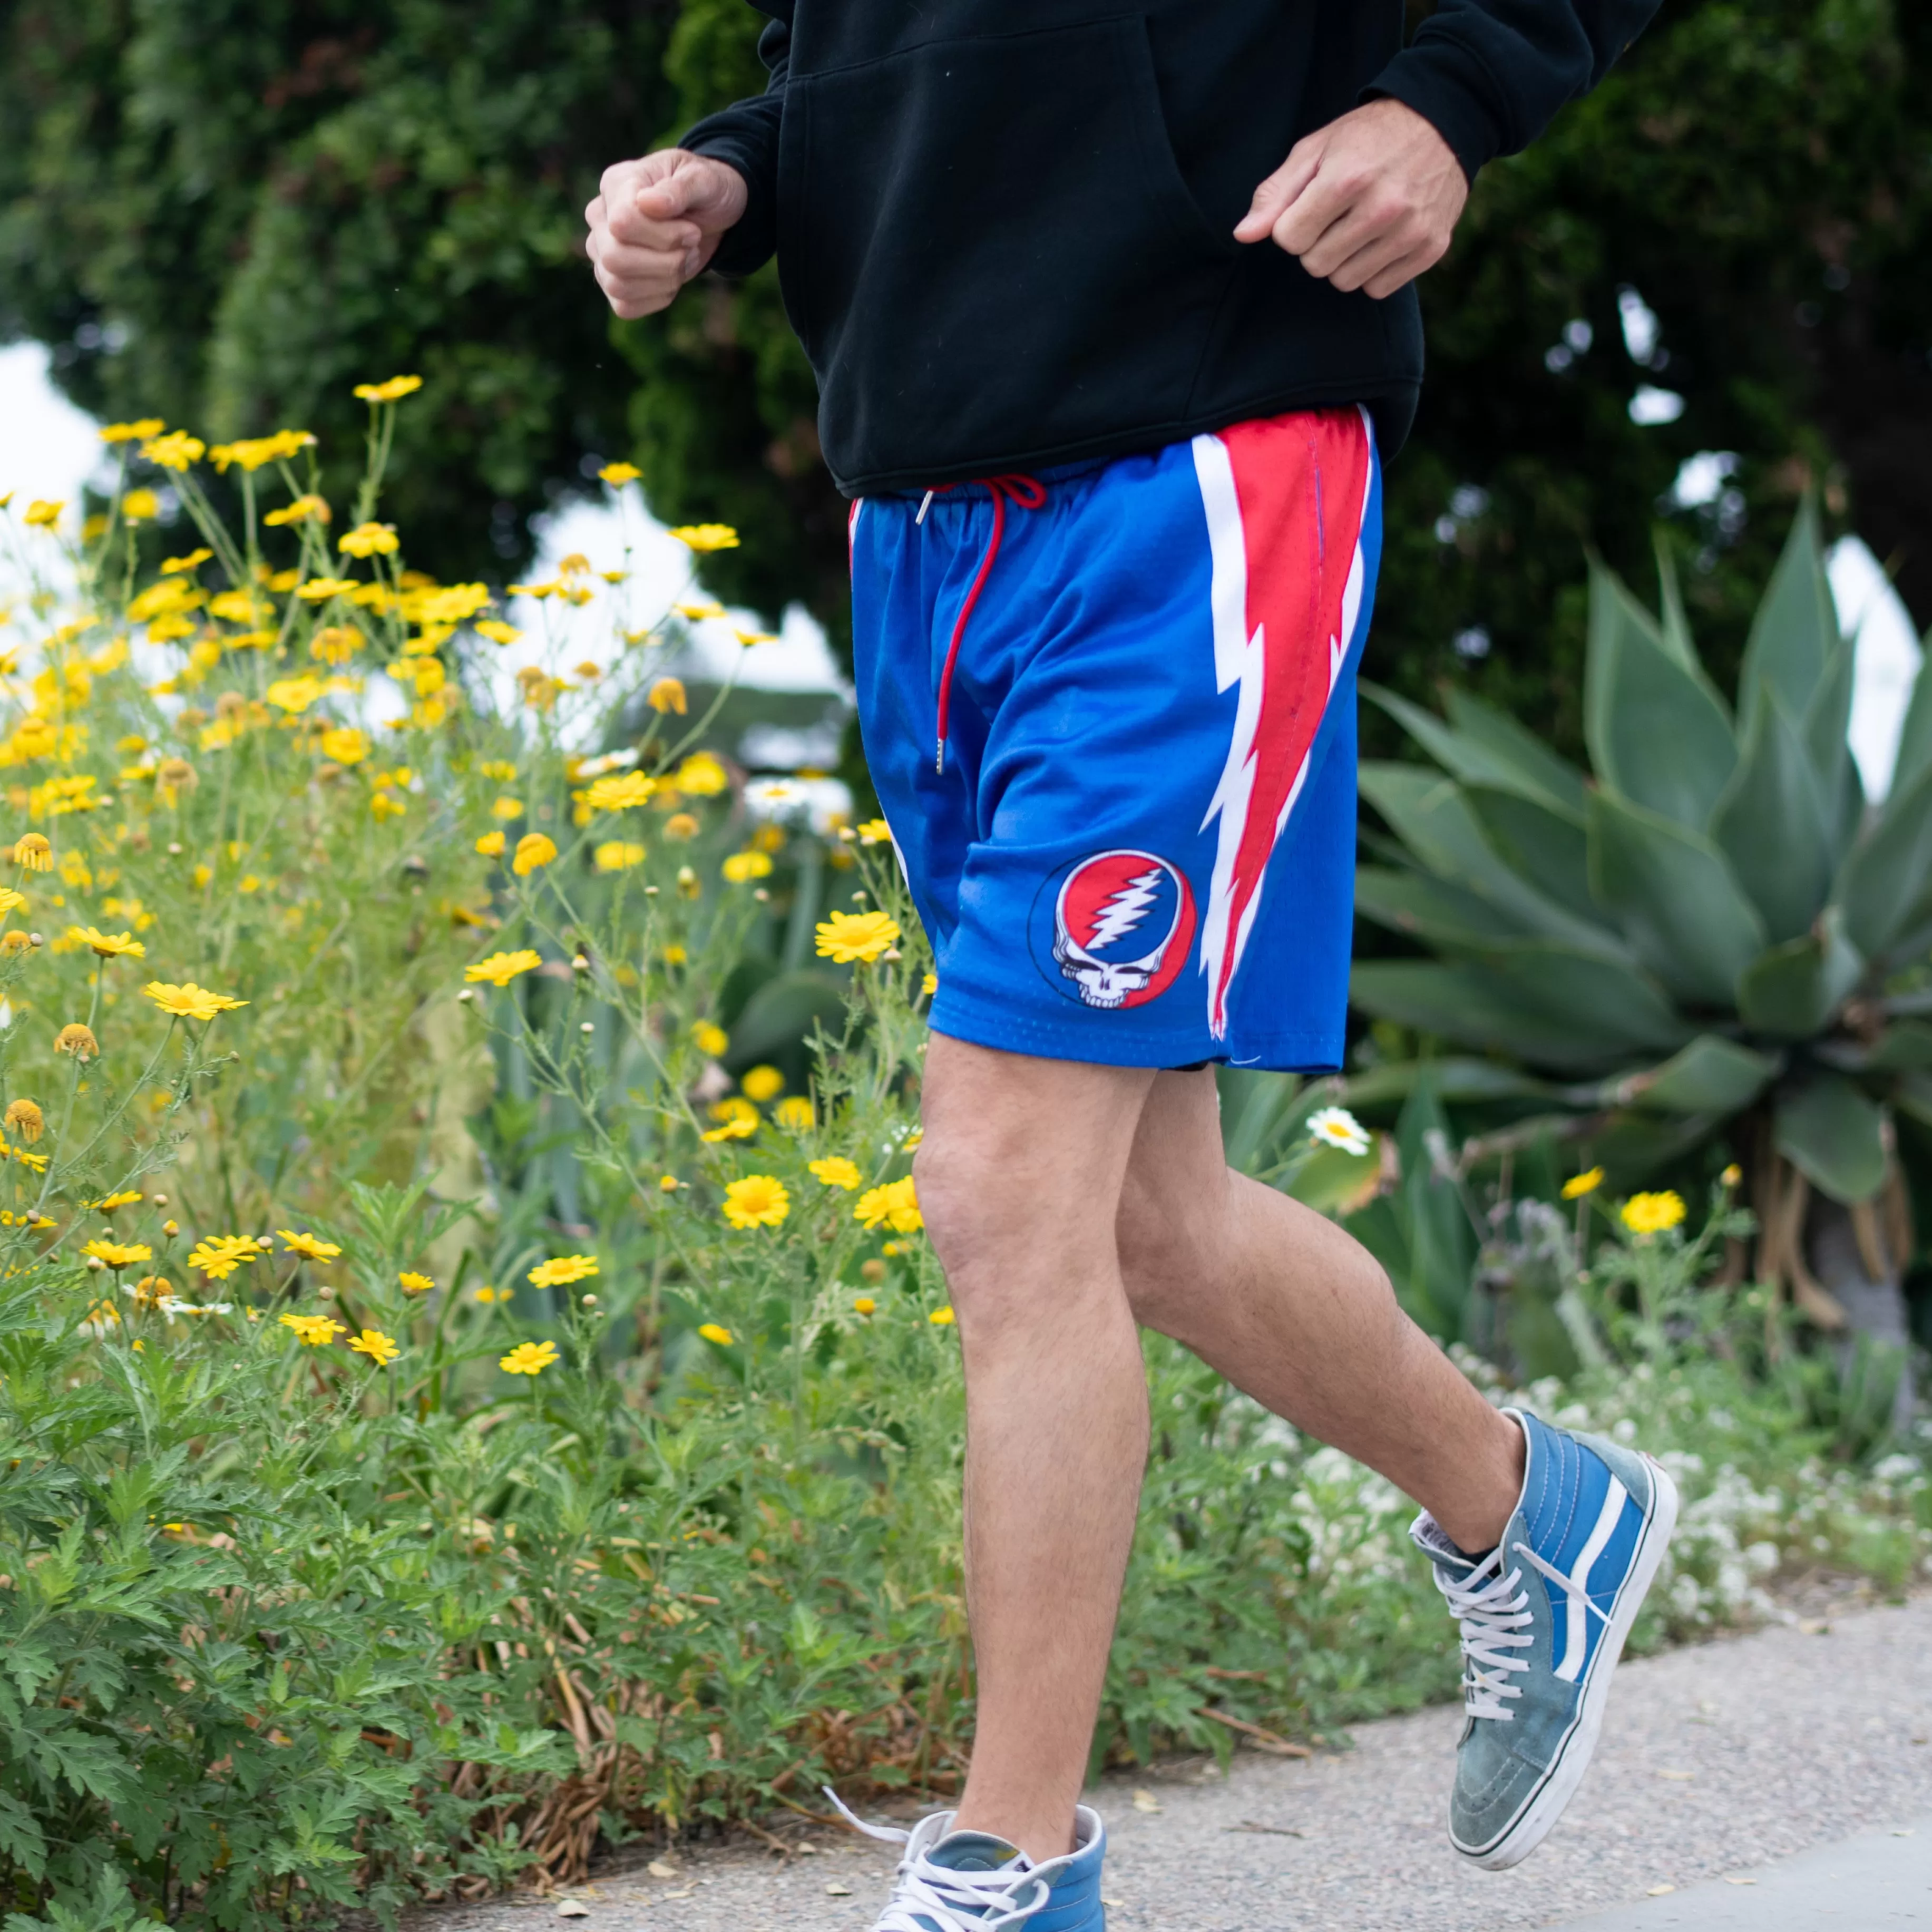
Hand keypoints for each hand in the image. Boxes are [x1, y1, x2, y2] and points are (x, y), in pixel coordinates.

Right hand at [585, 149, 748, 318]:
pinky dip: (657, 299)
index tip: (693, 231)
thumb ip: (679, 188)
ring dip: (664, 281)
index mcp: (616, 183)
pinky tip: (673, 281)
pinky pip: (624, 306)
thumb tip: (647, 203)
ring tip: (685, 261)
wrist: (711, 214)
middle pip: (614, 257)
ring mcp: (602, 251)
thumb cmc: (704, 191)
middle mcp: (600, 218)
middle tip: (691, 248)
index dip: (664, 236)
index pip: (623, 222)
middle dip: (665, 262)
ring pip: (617, 285)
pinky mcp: (613, 280)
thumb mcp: (703, 180)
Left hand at [1234, 99, 1467, 299]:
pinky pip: (1378, 288)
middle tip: (1337, 215)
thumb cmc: (1367, 137)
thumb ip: (1275, 194)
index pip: (1289, 240)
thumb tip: (1243, 236)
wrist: (1442, 121)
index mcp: (1347, 179)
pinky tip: (1383, 238)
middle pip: (1315, 265)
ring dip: (1343, 260)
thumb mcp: (1315, 150)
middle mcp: (1382, 208)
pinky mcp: (1430, 248)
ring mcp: (1410, 231)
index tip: (1309, 206)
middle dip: (1316, 243)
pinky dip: (1373, 270)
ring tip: (1360, 225)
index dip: (1292, 225)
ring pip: (1345, 281)